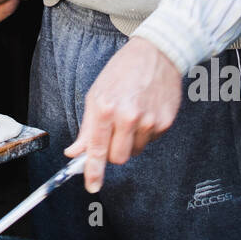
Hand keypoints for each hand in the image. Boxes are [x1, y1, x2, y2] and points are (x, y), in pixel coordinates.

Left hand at [64, 37, 181, 191]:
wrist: (157, 53)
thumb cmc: (123, 71)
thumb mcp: (97, 94)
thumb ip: (87, 128)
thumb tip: (75, 152)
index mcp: (106, 108)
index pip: (98, 149)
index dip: (93, 171)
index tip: (92, 186)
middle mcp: (128, 116)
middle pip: (118, 158)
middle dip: (113, 152)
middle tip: (113, 134)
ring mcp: (149, 121)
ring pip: (135, 151)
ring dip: (130, 141)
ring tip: (131, 116)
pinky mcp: (165, 122)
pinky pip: (150, 141)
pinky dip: (145, 133)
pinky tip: (144, 112)